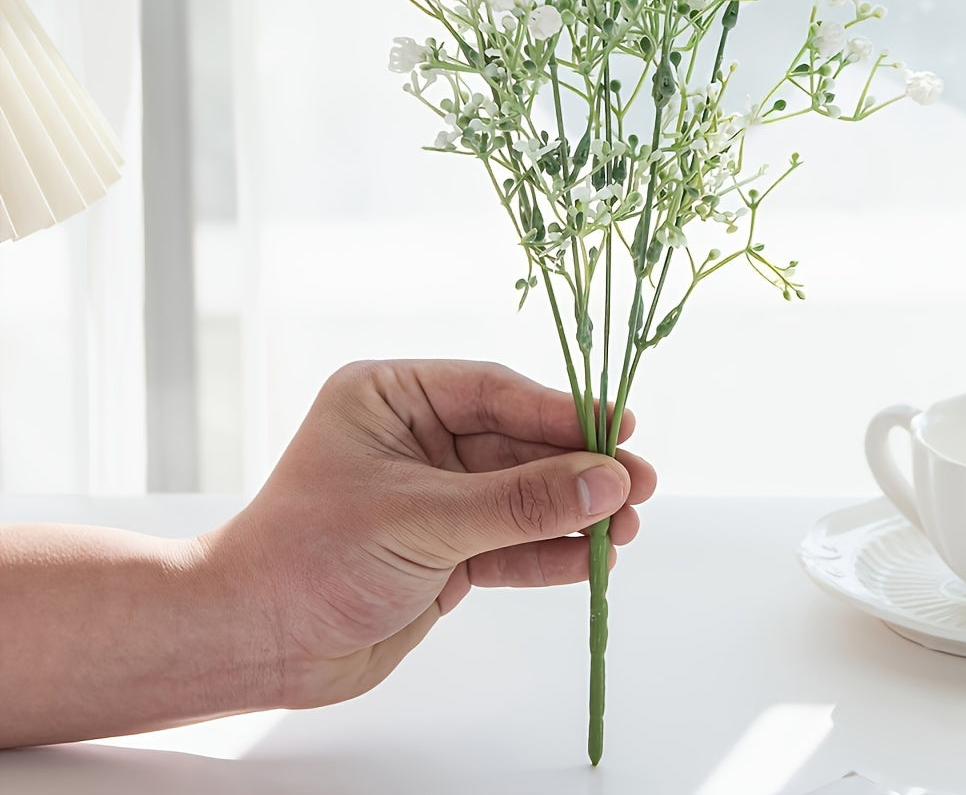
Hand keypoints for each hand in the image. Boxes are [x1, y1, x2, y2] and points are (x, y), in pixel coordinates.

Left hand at [208, 359, 655, 709]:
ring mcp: (431, 497)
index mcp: (392, 398)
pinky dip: (548, 553)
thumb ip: (521, 502)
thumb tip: (607, 481)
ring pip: (519, 497)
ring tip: (629, 526)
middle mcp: (415, 439)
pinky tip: (592, 558)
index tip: (618, 425)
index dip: (558, 409)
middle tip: (640, 483)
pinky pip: (507, 543)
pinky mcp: (441, 551)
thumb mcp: (424, 519)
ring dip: (572, 513)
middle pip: (516, 444)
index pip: (492, 391)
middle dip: (575, 469)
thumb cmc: (310, 558)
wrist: (253, 645)